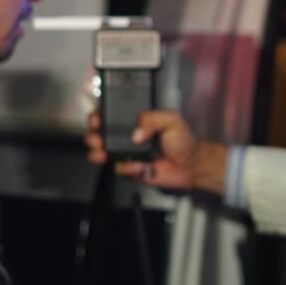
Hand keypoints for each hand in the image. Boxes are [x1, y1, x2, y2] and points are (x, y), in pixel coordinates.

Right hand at [84, 109, 226, 193]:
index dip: (100, 116)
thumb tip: (135, 133)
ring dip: (99, 152)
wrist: (191, 166)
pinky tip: (139, 165)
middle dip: (94, 135)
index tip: (97, 118)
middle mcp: (129, 136)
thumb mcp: (171, 120)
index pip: (112, 115)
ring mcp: (128, 153)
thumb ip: (152, 119)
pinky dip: (127, 167)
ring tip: (103, 152)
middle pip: (101, 134)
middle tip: (97, 137)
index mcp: (137, 121)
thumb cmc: (184, 141)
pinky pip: (119, 168)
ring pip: (103, 152)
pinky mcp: (131, 169)